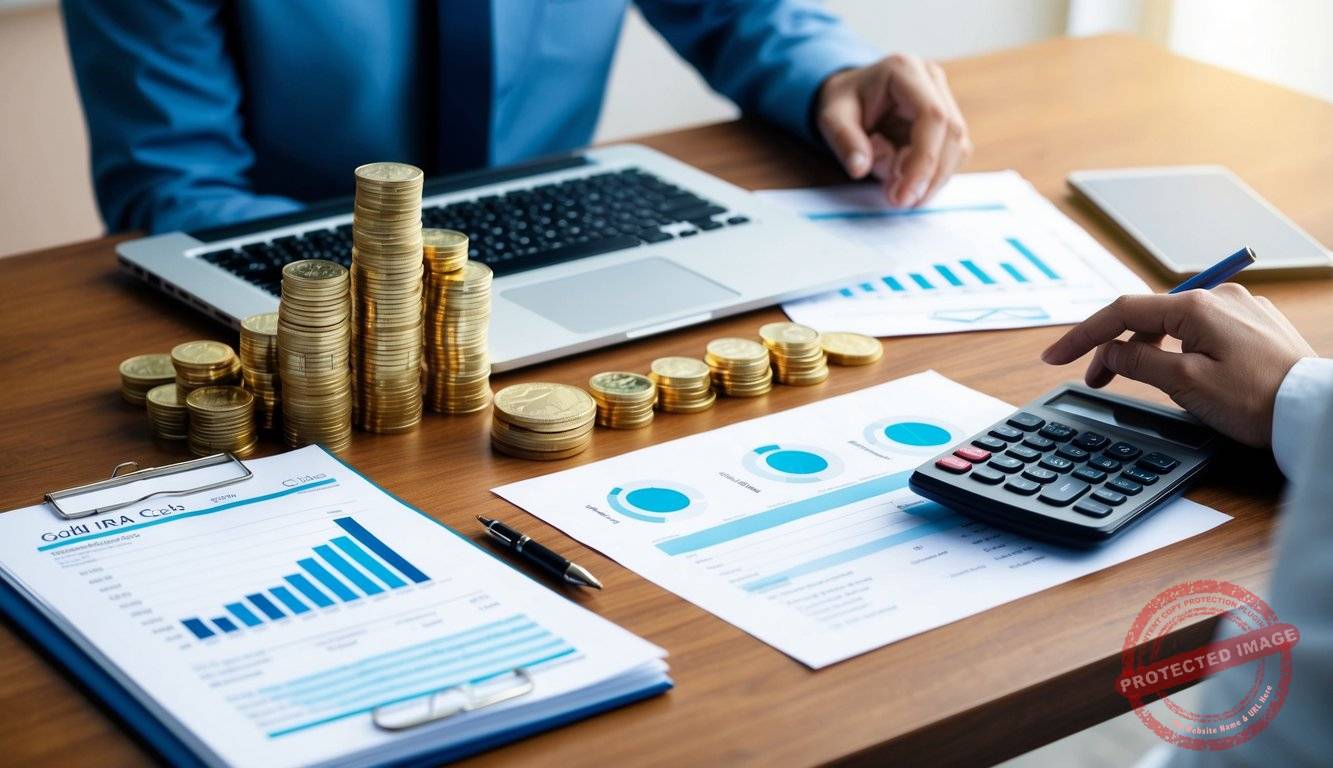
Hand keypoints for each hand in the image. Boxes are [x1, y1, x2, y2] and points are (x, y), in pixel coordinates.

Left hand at [815, 53, 971, 206]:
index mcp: (904, 70)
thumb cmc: (843, 103)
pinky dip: (932, 175)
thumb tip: (860, 168)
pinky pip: (952, 154)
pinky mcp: (948, 120)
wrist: (851, 94)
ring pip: (957, 147)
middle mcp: (932, 79)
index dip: (924, 160)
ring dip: (932, 179)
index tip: (905, 195)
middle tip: (901, 202)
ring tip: (896, 191)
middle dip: (929, 176)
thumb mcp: (831, 118)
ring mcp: (944, 97)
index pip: (932, 116)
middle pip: (952, 133)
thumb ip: (845, 141)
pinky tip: (906, 182)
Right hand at [1041, 284, 1314, 446]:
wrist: (1315, 411)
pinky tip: (1185, 373)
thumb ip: (1138, 362)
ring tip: (1142, 382)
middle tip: (1096, 382)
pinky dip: (1181, 348)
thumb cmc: (1256, 401)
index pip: (1121, 312)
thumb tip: (1110, 350)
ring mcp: (1240, 309)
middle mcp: (1217, 297)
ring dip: (1149, 349)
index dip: (1083, 336)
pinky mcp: (1257, 325)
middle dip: (1116, 346)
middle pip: (1147, 317)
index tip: (1055, 357)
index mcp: (1195, 306)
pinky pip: (1204, 330)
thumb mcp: (1184, 384)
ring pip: (1176, 324)